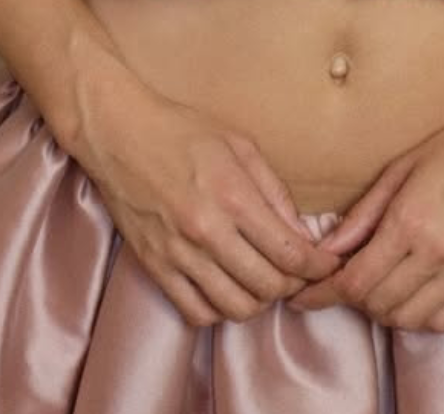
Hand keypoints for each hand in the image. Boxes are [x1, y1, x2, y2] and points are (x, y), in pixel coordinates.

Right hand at [66, 65, 341, 326]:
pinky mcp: (154, 265)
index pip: (290, 254)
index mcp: (234, 197)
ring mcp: (177, 253)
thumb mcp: (241, 146)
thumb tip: (301, 233)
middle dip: (293, 285)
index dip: (317, 267)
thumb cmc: (182, 131)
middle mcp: (207, 231)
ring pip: (234, 307)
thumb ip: (275, 192)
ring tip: (262, 281)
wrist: (117, 132)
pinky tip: (226, 289)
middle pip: (268, 286)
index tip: (325, 265)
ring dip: (258, 301)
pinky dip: (219, 310)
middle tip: (296, 272)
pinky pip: (194, 312)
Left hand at [287, 111, 443, 331]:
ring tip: (377, 286)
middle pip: (378, 304)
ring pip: (409, 319)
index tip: (303, 298)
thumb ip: (363, 216)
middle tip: (344, 280)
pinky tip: (411, 295)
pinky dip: (418, 317)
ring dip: (383, 310)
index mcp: (411, 222)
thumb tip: (329, 250)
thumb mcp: (400, 170)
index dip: (323, 294)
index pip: (355, 280)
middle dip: (351, 299)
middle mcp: (440, 254)